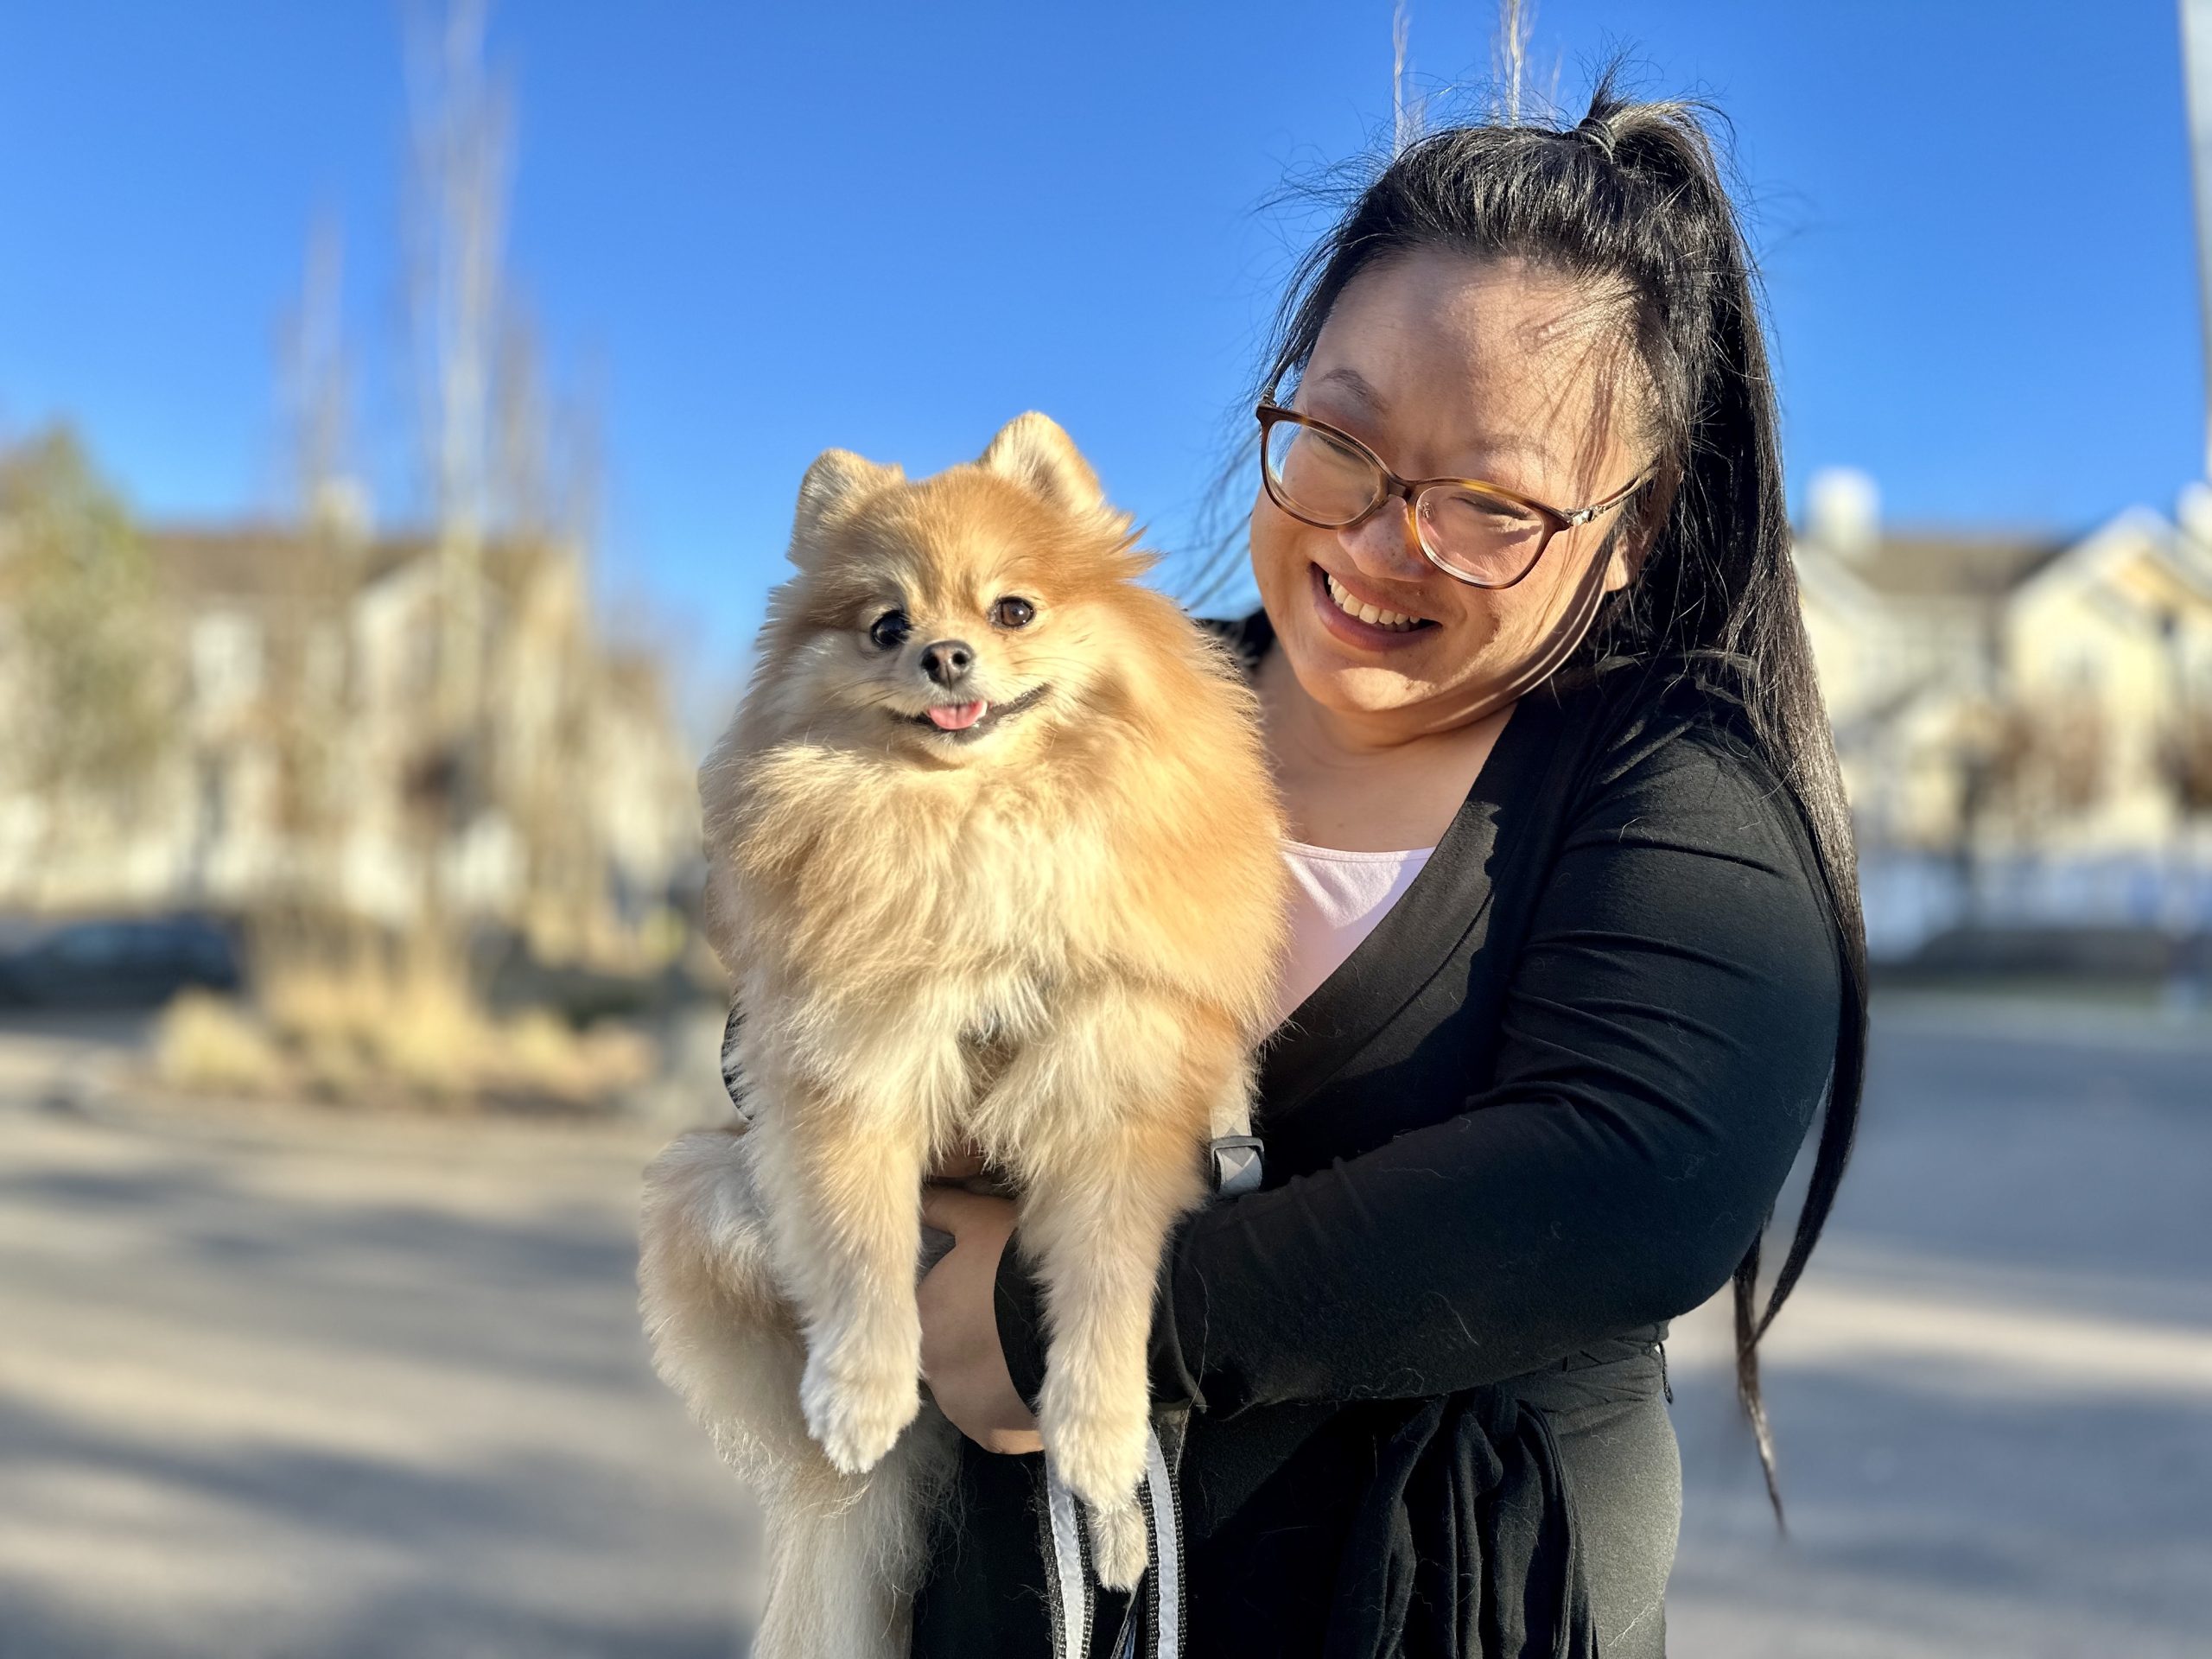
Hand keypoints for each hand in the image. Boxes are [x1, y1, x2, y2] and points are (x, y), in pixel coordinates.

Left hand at [917, 1185, 1041, 1454]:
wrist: (1079, 1327)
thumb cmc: (1022, 1265)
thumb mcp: (980, 1220)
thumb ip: (942, 1208)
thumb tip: (919, 1193)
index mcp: (923, 1314)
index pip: (924, 1310)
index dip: (953, 1300)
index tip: (982, 1293)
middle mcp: (929, 1366)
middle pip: (943, 1354)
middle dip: (967, 1342)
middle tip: (1006, 1323)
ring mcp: (961, 1407)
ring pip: (967, 1393)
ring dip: (986, 1381)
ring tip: (1023, 1357)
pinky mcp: (992, 1436)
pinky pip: (996, 1426)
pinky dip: (1010, 1412)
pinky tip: (1035, 1386)